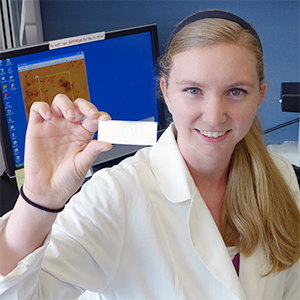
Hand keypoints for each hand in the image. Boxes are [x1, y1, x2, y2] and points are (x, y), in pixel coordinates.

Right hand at [22, 94, 111, 208]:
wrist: (47, 191)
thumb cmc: (67, 178)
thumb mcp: (83, 164)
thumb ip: (93, 151)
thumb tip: (108, 143)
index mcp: (83, 134)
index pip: (93, 118)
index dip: (100, 115)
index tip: (105, 120)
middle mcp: (69, 127)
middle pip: (78, 106)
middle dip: (85, 106)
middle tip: (90, 114)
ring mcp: (53, 126)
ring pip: (60, 102)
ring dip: (67, 104)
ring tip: (70, 116)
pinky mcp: (37, 128)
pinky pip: (38, 109)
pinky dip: (43, 107)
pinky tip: (48, 116)